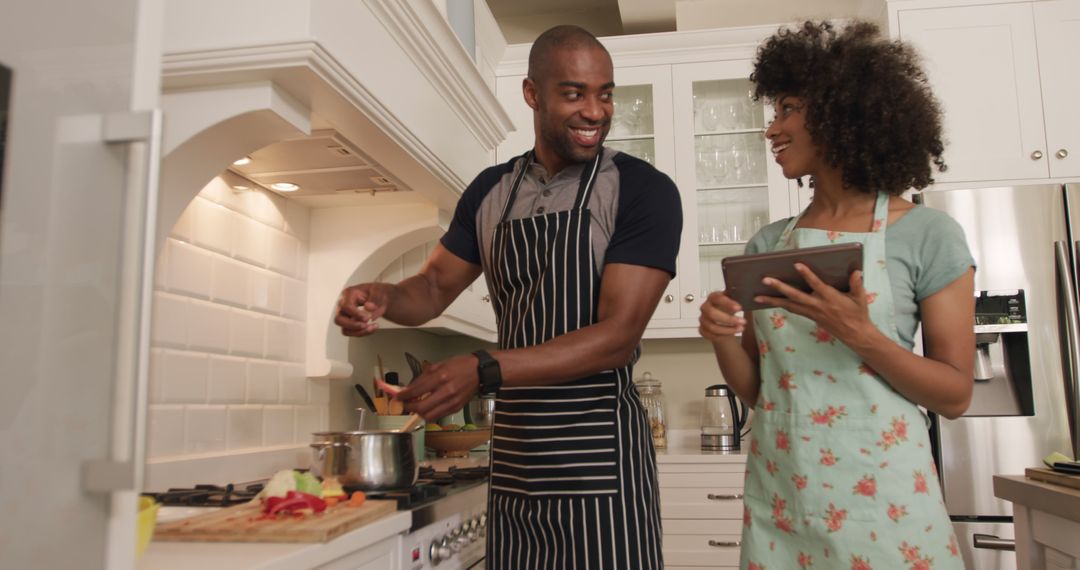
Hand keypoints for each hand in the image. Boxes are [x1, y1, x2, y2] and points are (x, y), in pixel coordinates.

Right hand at [335, 283, 391, 336]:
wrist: (379, 298)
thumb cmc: (376, 293)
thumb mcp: (379, 292)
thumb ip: (375, 299)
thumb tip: (368, 307)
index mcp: (348, 294)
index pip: (346, 307)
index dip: (356, 314)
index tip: (367, 318)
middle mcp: (343, 305)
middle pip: (338, 320)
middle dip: (353, 325)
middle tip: (365, 324)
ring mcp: (345, 315)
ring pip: (344, 329)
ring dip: (358, 332)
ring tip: (371, 328)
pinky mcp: (348, 323)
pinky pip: (350, 332)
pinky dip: (361, 333)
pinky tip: (371, 328)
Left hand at [396, 354, 480, 420]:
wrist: (479, 371)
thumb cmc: (460, 365)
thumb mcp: (439, 365)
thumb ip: (423, 377)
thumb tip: (410, 388)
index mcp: (441, 377)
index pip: (417, 390)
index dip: (404, 396)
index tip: (398, 397)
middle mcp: (446, 391)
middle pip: (421, 407)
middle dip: (409, 407)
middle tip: (404, 404)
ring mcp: (452, 402)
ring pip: (429, 416)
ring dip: (418, 413)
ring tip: (415, 407)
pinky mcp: (456, 408)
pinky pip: (438, 415)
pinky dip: (429, 414)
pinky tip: (427, 408)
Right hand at [699, 291, 746, 341]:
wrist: (722, 318)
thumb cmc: (728, 308)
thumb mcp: (734, 300)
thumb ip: (739, 298)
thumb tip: (753, 297)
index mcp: (713, 297)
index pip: (717, 298)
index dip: (727, 303)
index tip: (740, 308)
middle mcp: (705, 307)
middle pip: (712, 314)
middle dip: (729, 319)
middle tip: (743, 321)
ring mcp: (703, 319)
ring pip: (712, 327)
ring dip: (728, 329)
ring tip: (741, 328)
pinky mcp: (702, 329)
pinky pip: (710, 335)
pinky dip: (722, 335)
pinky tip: (732, 333)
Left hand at [756, 264, 873, 344]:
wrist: (855, 334)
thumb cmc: (858, 314)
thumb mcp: (860, 298)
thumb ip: (857, 284)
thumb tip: (856, 271)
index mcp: (830, 298)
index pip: (816, 284)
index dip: (806, 274)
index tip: (797, 264)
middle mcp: (817, 305)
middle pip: (795, 296)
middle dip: (779, 287)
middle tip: (765, 280)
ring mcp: (812, 312)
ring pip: (789, 305)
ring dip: (772, 301)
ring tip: (757, 297)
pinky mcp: (810, 317)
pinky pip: (792, 310)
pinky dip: (781, 305)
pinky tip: (770, 302)